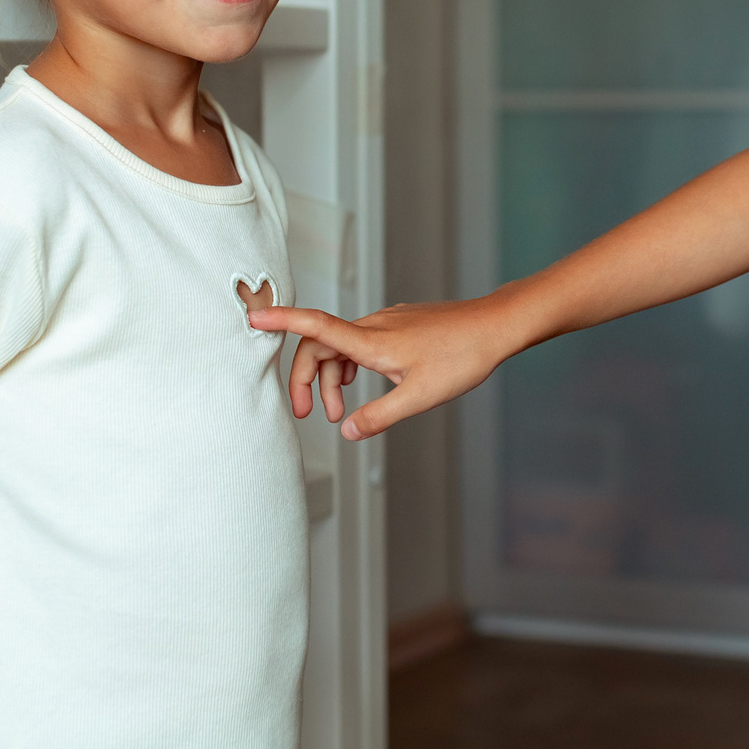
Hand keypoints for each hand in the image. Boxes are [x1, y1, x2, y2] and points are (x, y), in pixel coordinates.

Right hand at [246, 297, 521, 438]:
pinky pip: (360, 342)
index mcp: (371, 341)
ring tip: (340, 410)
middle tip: (306, 414)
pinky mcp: (399, 325)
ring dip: (331, 377)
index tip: (253, 317)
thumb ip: (378, 416)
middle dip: (305, 378)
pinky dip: (350, 365)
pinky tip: (364, 386)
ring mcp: (386, 323)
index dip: (280, 321)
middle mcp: (374, 326)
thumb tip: (346, 431)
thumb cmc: (463, 356)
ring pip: (341, 346)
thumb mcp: (419, 396)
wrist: (495, 326)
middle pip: (319, 345)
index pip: (315, 327)